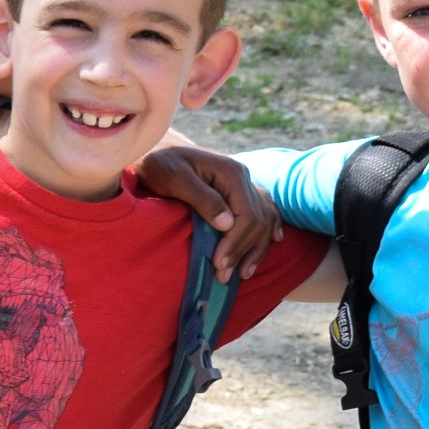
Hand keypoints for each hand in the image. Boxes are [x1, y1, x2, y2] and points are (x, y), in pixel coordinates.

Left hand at [133, 143, 281, 278]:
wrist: (154, 152)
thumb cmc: (159, 165)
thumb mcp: (174, 178)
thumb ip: (201, 198)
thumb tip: (228, 224)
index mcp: (231, 173)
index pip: (247, 215)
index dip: (235, 243)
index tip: (219, 264)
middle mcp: (243, 177)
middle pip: (257, 221)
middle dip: (243, 251)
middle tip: (223, 276)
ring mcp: (244, 183)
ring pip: (265, 219)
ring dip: (256, 248)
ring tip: (243, 273)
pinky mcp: (238, 191)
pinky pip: (264, 210)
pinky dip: (269, 227)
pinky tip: (274, 241)